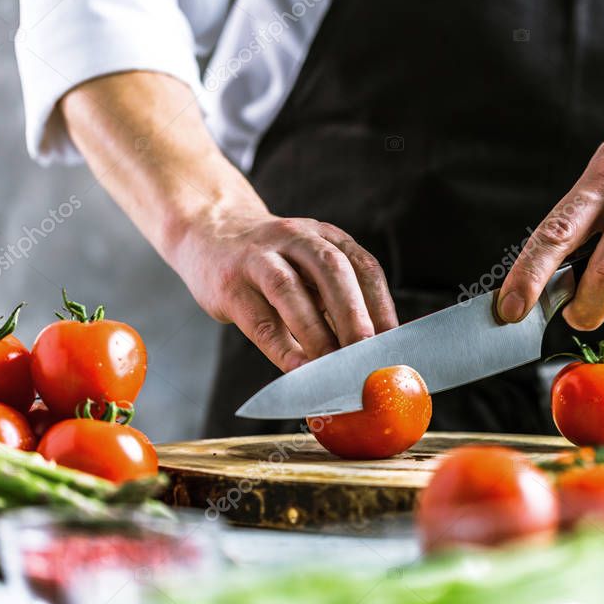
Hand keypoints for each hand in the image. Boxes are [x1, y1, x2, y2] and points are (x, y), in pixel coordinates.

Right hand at [171, 208, 397, 370]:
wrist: (209, 232)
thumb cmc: (273, 264)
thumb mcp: (310, 267)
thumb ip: (337, 301)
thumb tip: (371, 354)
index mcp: (326, 237)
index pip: (363, 267)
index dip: (382, 306)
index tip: (394, 344)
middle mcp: (296, 239)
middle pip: (331, 271)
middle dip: (353, 314)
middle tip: (367, 354)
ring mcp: (258, 257)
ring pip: (289, 290)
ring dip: (316, 332)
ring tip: (333, 368)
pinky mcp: (230, 284)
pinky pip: (259, 319)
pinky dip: (281, 348)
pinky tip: (298, 370)